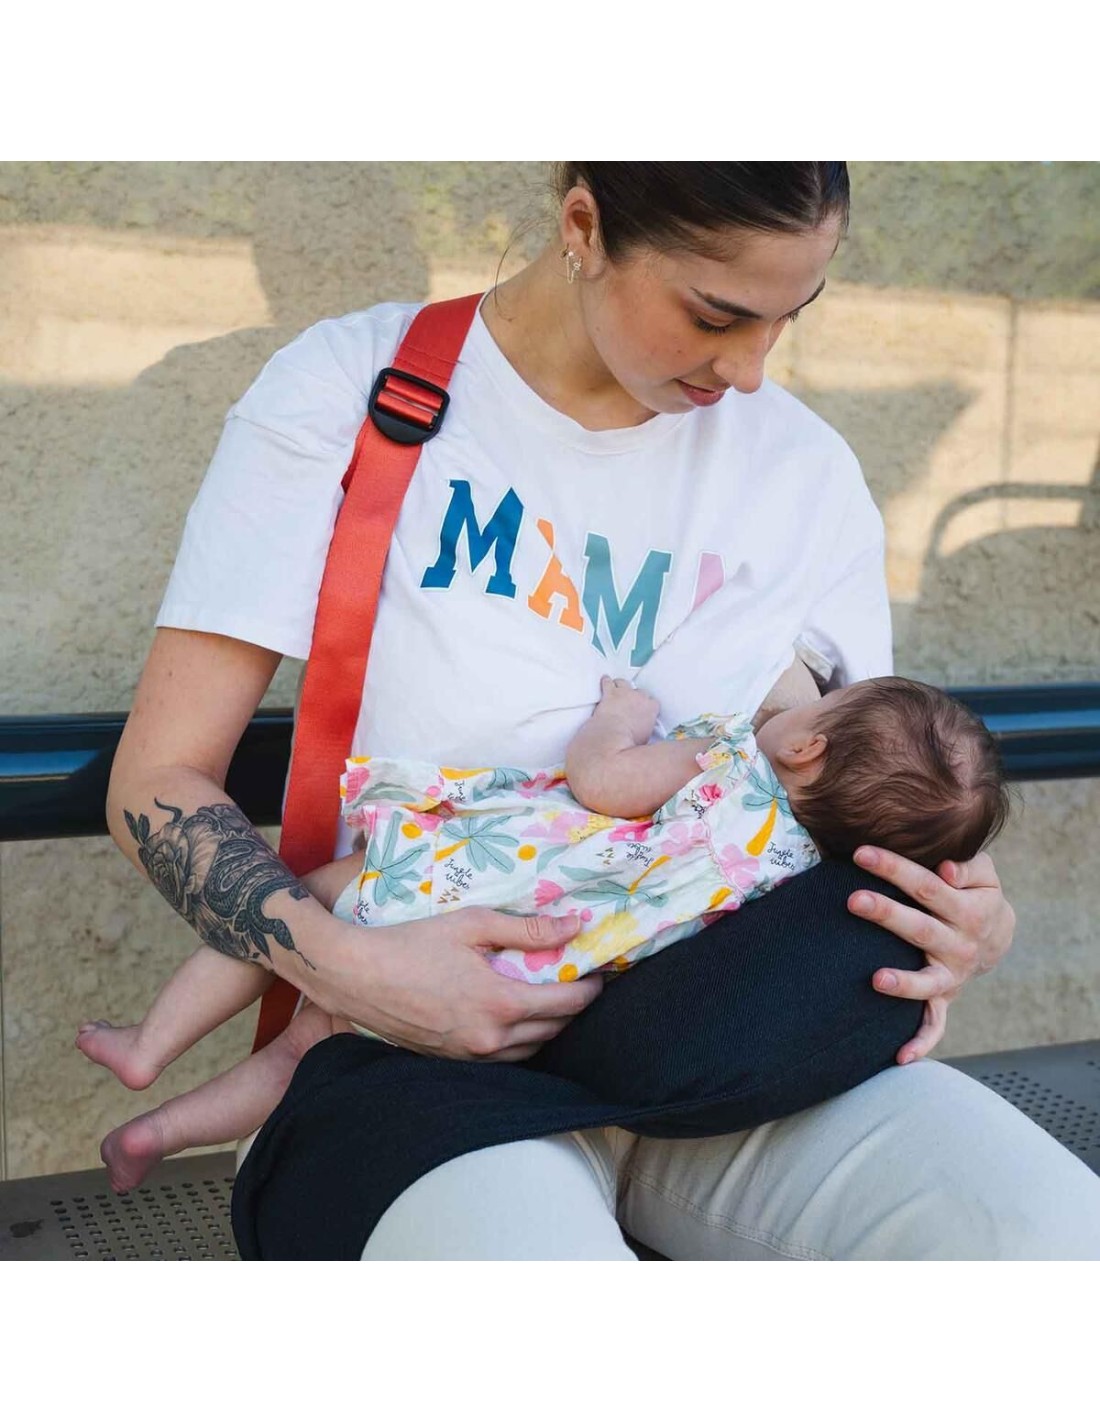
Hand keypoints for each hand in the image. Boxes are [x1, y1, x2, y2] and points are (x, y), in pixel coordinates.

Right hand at [308, 907, 601, 1061]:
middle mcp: (491, 1038)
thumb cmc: (411, 942)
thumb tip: (575, 926)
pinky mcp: (452, 1061)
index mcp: (500, 1003)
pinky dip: (518, 1040)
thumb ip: (527, 929)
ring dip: (547, 1027)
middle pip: (553, 1030)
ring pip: (530, 1049)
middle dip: (572, 1007)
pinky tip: (513, 1017)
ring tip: (549, 998)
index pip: (567, 1004)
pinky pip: (502, 1057)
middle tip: (578, 981)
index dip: (590, 988)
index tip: (599, 972)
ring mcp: (470, 1056)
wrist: (355, 976)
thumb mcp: (471, 925)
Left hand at [595, 675, 659, 745]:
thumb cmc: (628, 741)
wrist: (612, 738)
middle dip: (634, 697)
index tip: (642, 711)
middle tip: (629, 704)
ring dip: (621, 687)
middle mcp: (639, 697)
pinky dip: (605, 682)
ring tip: (617, 692)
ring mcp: (624, 693)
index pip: (653, 702)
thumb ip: (647, 731)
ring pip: (624, 683)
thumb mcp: (646, 740)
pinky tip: (604, 682)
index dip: (646, 707)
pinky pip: (607, 682)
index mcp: (651, 708)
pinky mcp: (609, 693)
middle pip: (639, 691)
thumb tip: (644, 735)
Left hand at [848, 846, 1014, 1065]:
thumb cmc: (976, 893)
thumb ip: (968, 867)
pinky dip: (920, 1042)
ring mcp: (952, 976)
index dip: (894, 868)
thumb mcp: (983, 874)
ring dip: (903, 983)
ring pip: (927, 982)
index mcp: (968, 911)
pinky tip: (900, 1057)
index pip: (926, 886)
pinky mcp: (945, 997)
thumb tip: (947, 869)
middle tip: (855, 900)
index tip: (861, 854)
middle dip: (887, 914)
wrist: (997, 933)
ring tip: (876, 980)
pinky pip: (935, 1025)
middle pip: (920, 929)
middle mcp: (960, 946)